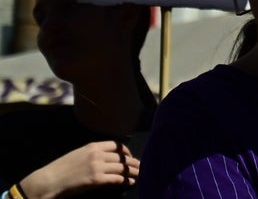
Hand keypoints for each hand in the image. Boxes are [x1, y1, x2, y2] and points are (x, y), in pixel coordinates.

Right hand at [17, 140, 139, 198]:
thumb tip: (105, 158)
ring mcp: (98, 166)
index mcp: (92, 146)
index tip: (130, 156)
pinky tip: (130, 182)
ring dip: (132, 171)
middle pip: (121, 157)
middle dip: (132, 162)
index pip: (116, 145)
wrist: (49, 181)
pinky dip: (125, 180)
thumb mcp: (77, 154)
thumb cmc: (60, 169)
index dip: (126, 151)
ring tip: (139, 173)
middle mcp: (97, 154)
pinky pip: (117, 178)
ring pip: (122, 167)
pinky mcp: (97, 179)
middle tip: (139, 165)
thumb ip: (92, 153)